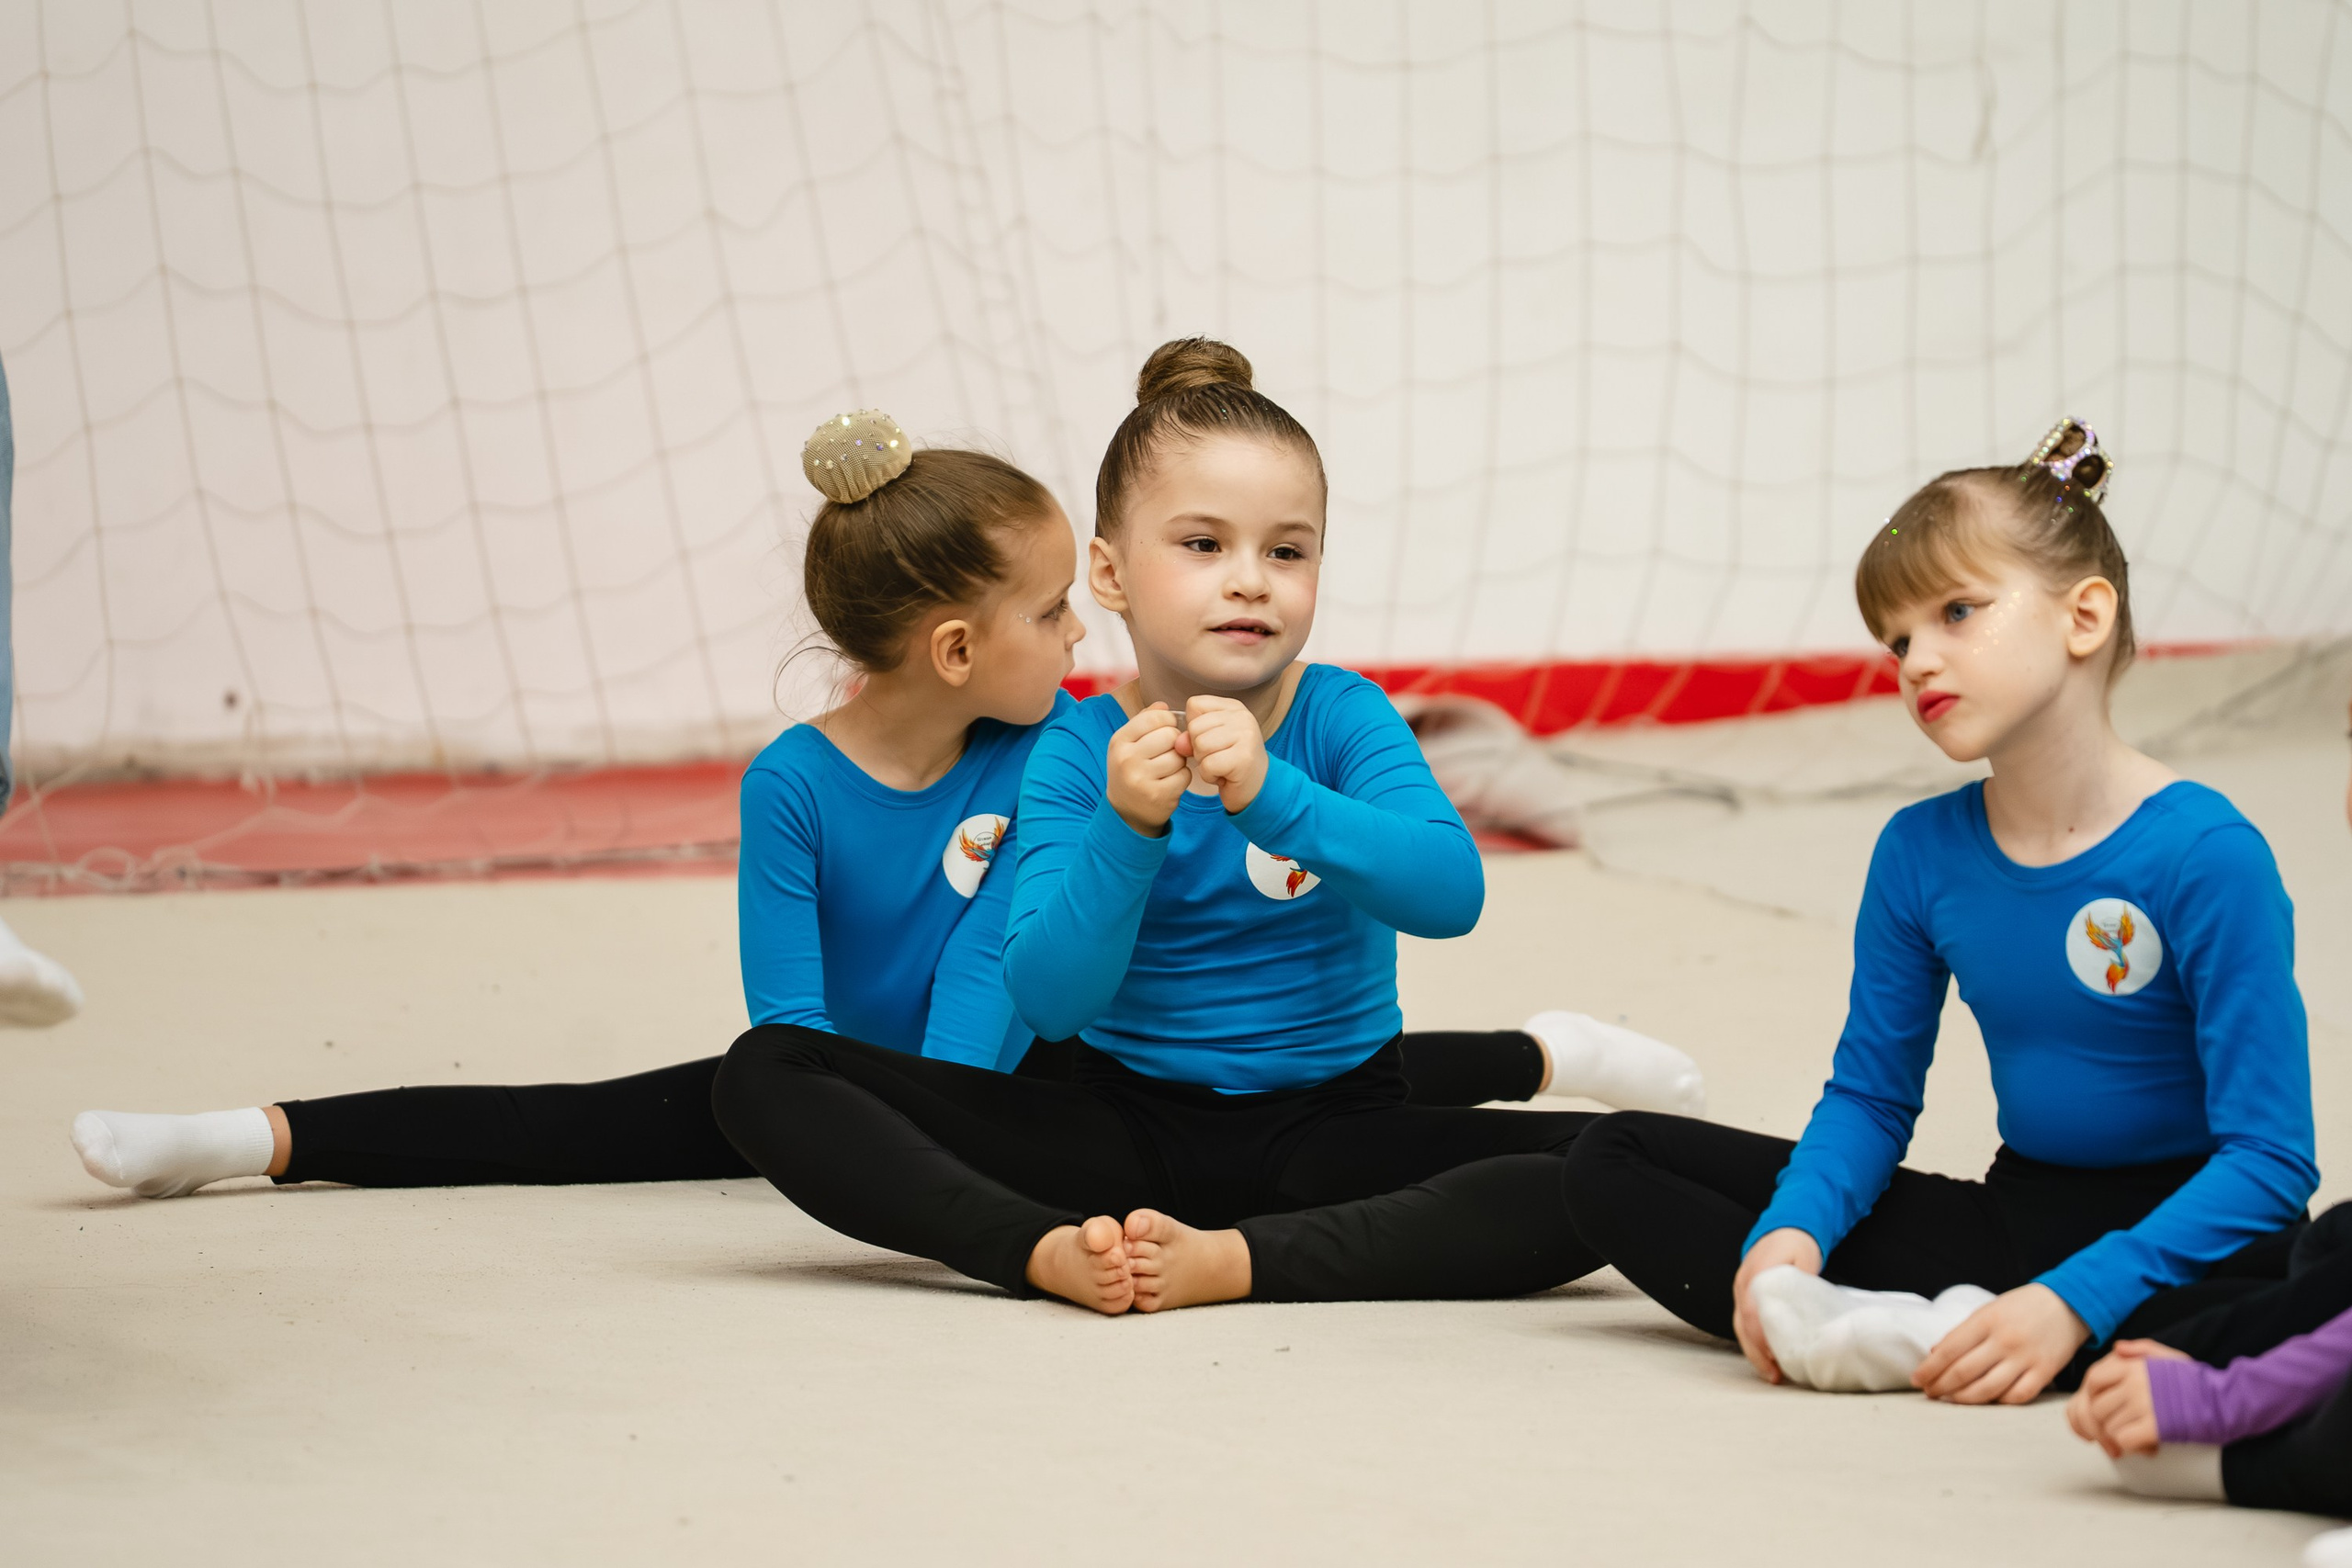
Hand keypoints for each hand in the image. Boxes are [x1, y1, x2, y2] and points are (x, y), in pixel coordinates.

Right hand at [1106, 703, 1189, 836]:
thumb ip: (1145, 720)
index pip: (1154, 717)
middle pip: (1170, 735)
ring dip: (1179, 761)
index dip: (1168, 721)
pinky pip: (1184, 776)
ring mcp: (1141, 779)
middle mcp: (1127, 759)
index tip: (1166, 729)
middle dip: (1175, 742)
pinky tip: (1170, 781)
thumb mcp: (1129, 743)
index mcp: (1119, 741)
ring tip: (1167, 768)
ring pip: (1179, 756)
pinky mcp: (1158, 796)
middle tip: (1167, 752)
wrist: (1126, 811)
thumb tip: (1164, 705)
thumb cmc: (1131, 770)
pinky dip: (1182, 778)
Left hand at [1181, 696, 1270, 812]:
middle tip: (1218, 757)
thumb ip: (1191, 735)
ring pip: (1200, 745)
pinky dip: (1210, 776)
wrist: (1258, 787)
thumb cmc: (1231, 762)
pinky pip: (1207, 765)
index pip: (1195, 705)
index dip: (1194, 727)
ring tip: (1221, 766)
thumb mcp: (1210, 741)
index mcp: (1233, 707)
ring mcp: (1246, 736)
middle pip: (1195, 727)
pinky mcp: (1244, 758)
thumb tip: (1179, 743)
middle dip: (1198, 748)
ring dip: (1204, 763)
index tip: (1212, 740)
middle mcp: (1242, 717)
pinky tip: (1224, 776)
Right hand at [1730, 1228, 1822, 1383]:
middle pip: (1743, 1324)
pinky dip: (1754, 1344)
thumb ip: (1799, 1278)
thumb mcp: (1803, 1256)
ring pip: (1741, 1328)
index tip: (1774, 1355)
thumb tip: (1802, 1307)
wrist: (1782, 1230)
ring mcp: (1740, 1292)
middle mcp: (1742, 1285)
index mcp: (1755, 1275)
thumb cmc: (1795, 1244)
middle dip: (1757, 1352)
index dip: (1761, 1335)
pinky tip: (1768, 1359)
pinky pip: (1745, 1324)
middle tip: (1775, 1375)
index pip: (1752, 1310)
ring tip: (1772, 1374)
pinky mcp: (1744, 1299)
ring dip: (1755, 1352)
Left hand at [1913, 1283, 2089, 1403]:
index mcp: (1986, 1321)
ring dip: (1964, 1399)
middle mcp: (2004, 1340)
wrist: (2067, 1304)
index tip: (1917, 1380)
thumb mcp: (1987, 1311)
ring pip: (1987, 1389)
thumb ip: (1962, 1333)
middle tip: (1930, 1393)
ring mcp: (2026, 1358)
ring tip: (1950, 1400)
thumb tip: (1934, 1356)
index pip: (1948, 1350)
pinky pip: (2017, 1396)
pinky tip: (1986, 1401)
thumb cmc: (2020, 1308)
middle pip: (1964, 1372)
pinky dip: (1998, 1402)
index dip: (1929, 1369)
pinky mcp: (2045, 1372)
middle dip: (1941, 1386)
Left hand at [2065, 1342, 2185, 1455]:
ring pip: (2109, 1426)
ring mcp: (2143, 1405)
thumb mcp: (2169, 1356)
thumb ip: (2140, 1349)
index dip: (2093, 1395)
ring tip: (2139, 1436)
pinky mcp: (2155, 1427)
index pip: (2093, 1379)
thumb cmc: (2196, 1380)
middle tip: (2123, 1427)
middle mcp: (2133, 1384)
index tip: (2106, 1405)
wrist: (2225, 1401)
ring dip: (2120, 1435)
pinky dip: (2132, 1446)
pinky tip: (2147, 1446)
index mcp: (2133, 1366)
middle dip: (2106, 1421)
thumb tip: (2116, 1349)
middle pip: (2097, 1407)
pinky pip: (2124, 1440)